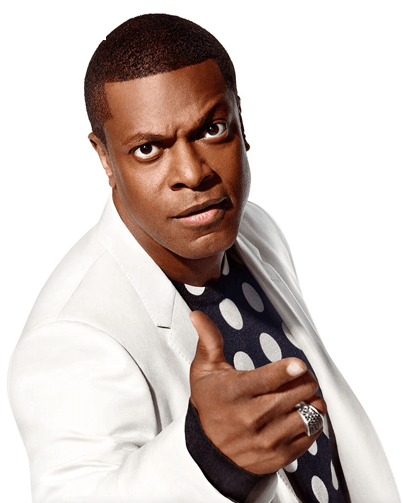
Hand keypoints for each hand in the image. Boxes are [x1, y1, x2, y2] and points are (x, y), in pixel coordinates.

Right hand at [189, 311, 326, 474]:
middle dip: (305, 379)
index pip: (266, 381)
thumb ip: (208, 341)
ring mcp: (267, 439)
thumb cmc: (210, 404)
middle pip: (296, 393)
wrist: (208, 450)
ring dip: (312, 400)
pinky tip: (301, 413)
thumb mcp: (204, 371)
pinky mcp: (280, 455)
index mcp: (235, 393)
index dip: (287, 371)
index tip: (299, 364)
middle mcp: (251, 418)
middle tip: (301, 375)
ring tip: (304, 394)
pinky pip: (311, 434)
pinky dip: (312, 420)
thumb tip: (197, 315)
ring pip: (309, 414)